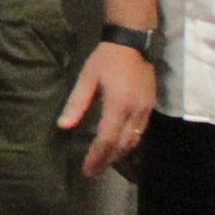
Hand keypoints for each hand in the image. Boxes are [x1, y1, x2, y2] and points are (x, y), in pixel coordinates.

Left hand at [61, 39, 156, 178]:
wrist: (133, 41)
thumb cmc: (106, 59)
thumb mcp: (87, 78)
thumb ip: (76, 103)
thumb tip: (63, 125)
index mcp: (118, 105)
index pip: (106, 139)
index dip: (96, 157)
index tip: (87, 170)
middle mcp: (135, 111)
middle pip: (122, 145)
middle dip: (108, 161)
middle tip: (94, 173)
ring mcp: (146, 110)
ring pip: (134, 141)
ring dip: (120, 155)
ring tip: (104, 164)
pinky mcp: (151, 106)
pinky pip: (141, 132)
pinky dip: (130, 143)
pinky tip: (120, 147)